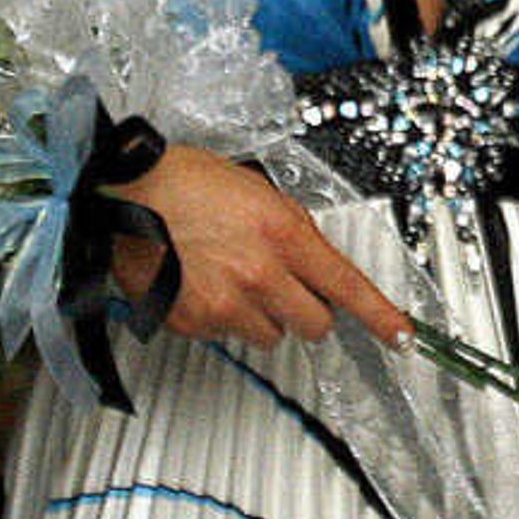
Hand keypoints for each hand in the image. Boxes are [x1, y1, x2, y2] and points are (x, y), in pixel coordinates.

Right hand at [117, 146, 409, 348]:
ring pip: (271, 335)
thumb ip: (292, 228)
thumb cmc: (181, 182)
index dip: (381, 317)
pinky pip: (225, 336)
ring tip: (231, 281)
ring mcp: (225, 304)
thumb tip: (313, 258)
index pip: (348, 286)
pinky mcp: (193, 323)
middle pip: (315, 324)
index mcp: (283, 234)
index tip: (401, 336)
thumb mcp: (256, 190)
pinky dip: (220, 319)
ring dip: (262, 316)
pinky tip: (201, 285)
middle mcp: (260, 275)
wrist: (117, 196)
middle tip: (286, 290)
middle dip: (309, 311)